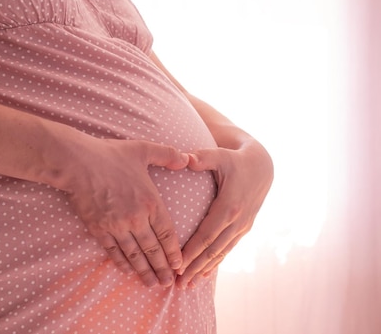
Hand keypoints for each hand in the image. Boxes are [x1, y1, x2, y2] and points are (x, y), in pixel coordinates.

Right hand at [62, 138, 188, 287]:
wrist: (77, 163)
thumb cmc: (109, 154)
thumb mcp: (143, 149)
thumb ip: (167, 154)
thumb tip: (187, 158)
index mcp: (150, 202)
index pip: (167, 234)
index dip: (174, 252)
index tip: (179, 265)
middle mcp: (136, 219)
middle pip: (153, 250)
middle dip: (162, 269)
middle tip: (169, 283)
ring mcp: (116, 226)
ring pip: (134, 255)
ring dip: (144, 271)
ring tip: (152, 284)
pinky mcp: (99, 229)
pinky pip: (114, 251)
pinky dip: (122, 263)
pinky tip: (127, 271)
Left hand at [175, 139, 272, 288]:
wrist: (262, 166)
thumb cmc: (235, 159)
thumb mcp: (221, 155)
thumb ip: (203, 157)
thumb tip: (185, 158)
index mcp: (229, 206)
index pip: (207, 235)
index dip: (192, 251)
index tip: (176, 265)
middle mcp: (237, 221)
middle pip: (213, 250)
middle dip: (195, 268)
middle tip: (177, 284)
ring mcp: (242, 227)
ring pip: (221, 254)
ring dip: (203, 271)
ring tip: (186, 285)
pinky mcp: (243, 229)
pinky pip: (227, 250)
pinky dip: (215, 264)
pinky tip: (203, 275)